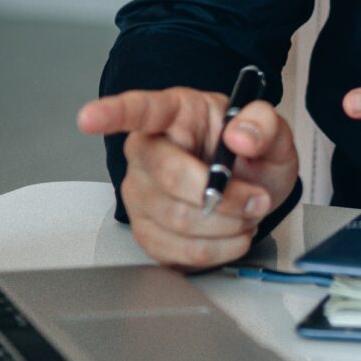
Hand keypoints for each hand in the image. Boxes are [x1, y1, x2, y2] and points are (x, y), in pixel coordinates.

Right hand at [76, 86, 297, 269]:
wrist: (254, 189)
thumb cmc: (251, 155)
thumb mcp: (272, 132)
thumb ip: (264, 124)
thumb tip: (240, 136)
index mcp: (175, 113)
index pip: (138, 109)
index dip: (111, 113)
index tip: (88, 118)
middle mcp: (148, 151)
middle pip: (168, 179)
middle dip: (223, 197)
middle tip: (256, 199)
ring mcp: (142, 192)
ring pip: (176, 220)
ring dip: (225, 225)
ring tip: (245, 213)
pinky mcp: (147, 231)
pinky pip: (177, 251)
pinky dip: (216, 248)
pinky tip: (230, 233)